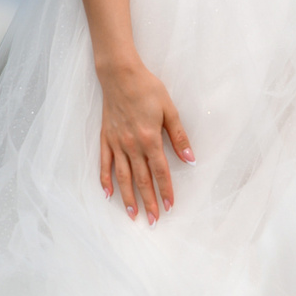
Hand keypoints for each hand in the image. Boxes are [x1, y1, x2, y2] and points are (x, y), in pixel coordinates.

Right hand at [97, 60, 193, 223]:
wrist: (120, 75)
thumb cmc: (147, 89)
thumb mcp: (170, 110)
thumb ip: (179, 137)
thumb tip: (190, 159)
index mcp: (149, 139)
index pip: (160, 171)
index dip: (166, 190)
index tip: (170, 206)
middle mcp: (131, 145)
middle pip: (141, 180)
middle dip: (149, 202)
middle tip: (153, 221)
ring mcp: (116, 143)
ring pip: (123, 177)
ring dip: (128, 198)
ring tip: (133, 215)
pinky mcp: (105, 139)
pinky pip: (104, 164)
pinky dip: (105, 180)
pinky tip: (108, 194)